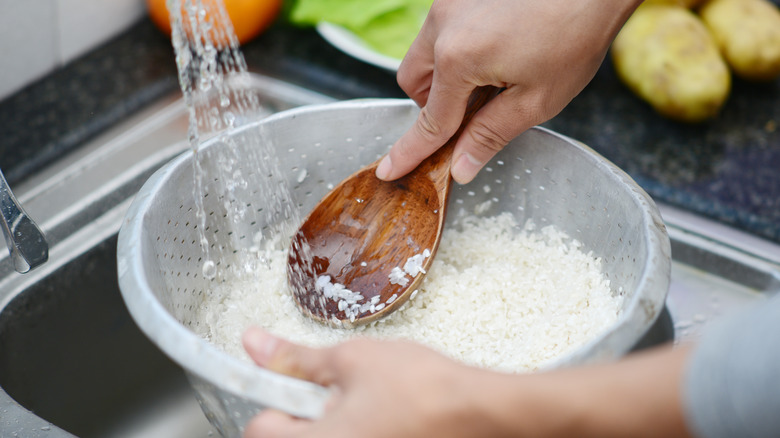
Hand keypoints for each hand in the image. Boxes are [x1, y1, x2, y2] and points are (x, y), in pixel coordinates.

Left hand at [242, 327, 691, 437]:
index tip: (295, 380)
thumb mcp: (351, 359)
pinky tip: (385, 418)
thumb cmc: (421, 387)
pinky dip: (361, 430)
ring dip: (335, 423)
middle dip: (306, 412)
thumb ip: (294, 358)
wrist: (481, 414)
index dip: (276, 396)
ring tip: (368, 402)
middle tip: (339, 390)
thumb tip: (253, 342)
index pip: (258, 427)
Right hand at [375, 0, 641, 183]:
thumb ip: (489, 136)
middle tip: (472, 112)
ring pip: (423, 53)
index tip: (390, 171)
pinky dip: (457, 48)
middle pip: (413, 83)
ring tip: (492, 74)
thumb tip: (461, 167)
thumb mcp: (536, 100)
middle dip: (434, 105)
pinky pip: (441, 30)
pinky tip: (496, 48)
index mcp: (458, 58)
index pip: (430, 121)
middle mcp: (442, 25)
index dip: (410, 152)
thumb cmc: (575, 32)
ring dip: (445, 75)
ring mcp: (448, 2)